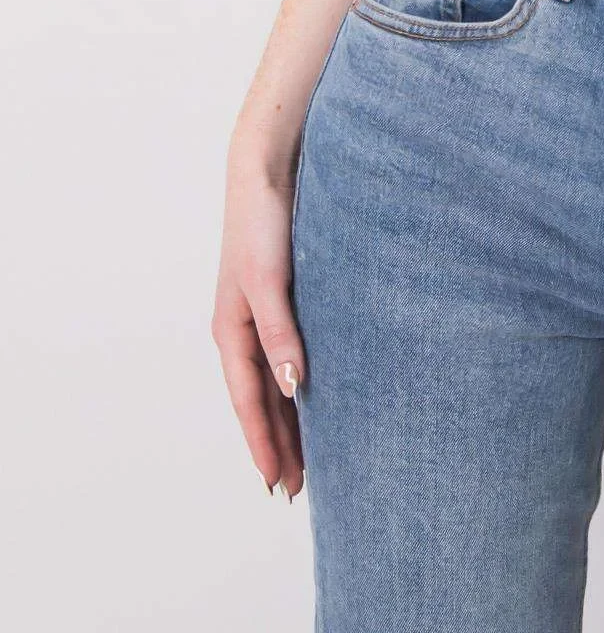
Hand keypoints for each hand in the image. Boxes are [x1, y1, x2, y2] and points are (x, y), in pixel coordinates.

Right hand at [211, 156, 308, 501]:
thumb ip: (280, 334)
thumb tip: (294, 389)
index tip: (277, 484)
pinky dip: (298, 384)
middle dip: (277, 443)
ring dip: (289, 419)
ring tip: (308, 459)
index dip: (263, 443)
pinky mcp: (282, 297)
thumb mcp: (269, 282)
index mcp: (232, 331)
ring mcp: (262, 314)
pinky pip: (287, 354)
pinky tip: (314, 397)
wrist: (266, 170)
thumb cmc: (262, 222)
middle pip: (261, 399)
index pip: (249, 402)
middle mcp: (244, 328)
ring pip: (275, 382)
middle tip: (297, 489)